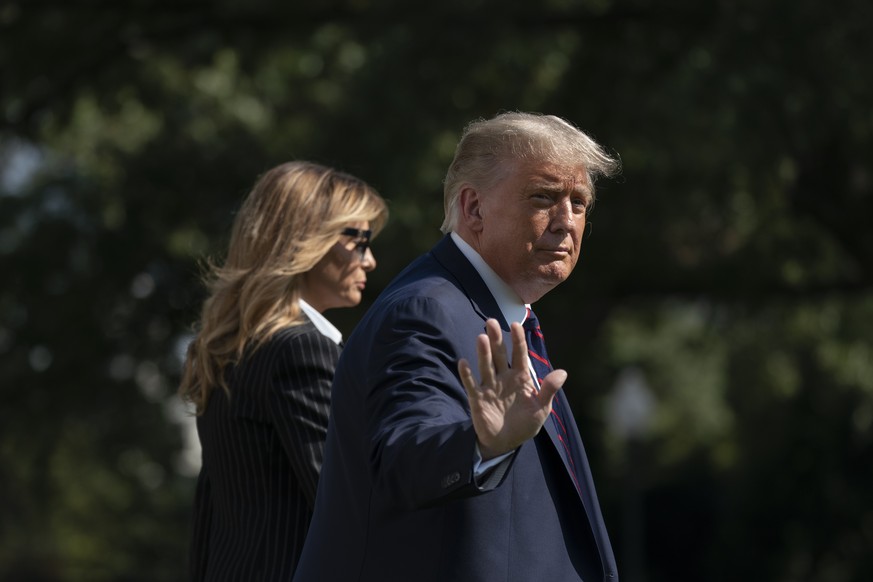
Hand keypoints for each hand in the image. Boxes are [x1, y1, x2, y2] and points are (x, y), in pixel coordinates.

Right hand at [458, 318, 566, 459]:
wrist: (506, 442)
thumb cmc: (525, 424)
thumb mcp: (541, 409)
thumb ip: (548, 390)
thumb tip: (562, 372)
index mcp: (520, 377)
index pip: (519, 354)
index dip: (517, 340)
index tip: (516, 325)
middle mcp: (503, 378)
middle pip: (499, 355)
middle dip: (496, 339)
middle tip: (491, 321)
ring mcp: (490, 387)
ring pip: (486, 365)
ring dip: (483, 352)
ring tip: (482, 337)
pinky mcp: (477, 398)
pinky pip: (471, 384)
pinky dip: (467, 374)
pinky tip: (463, 362)